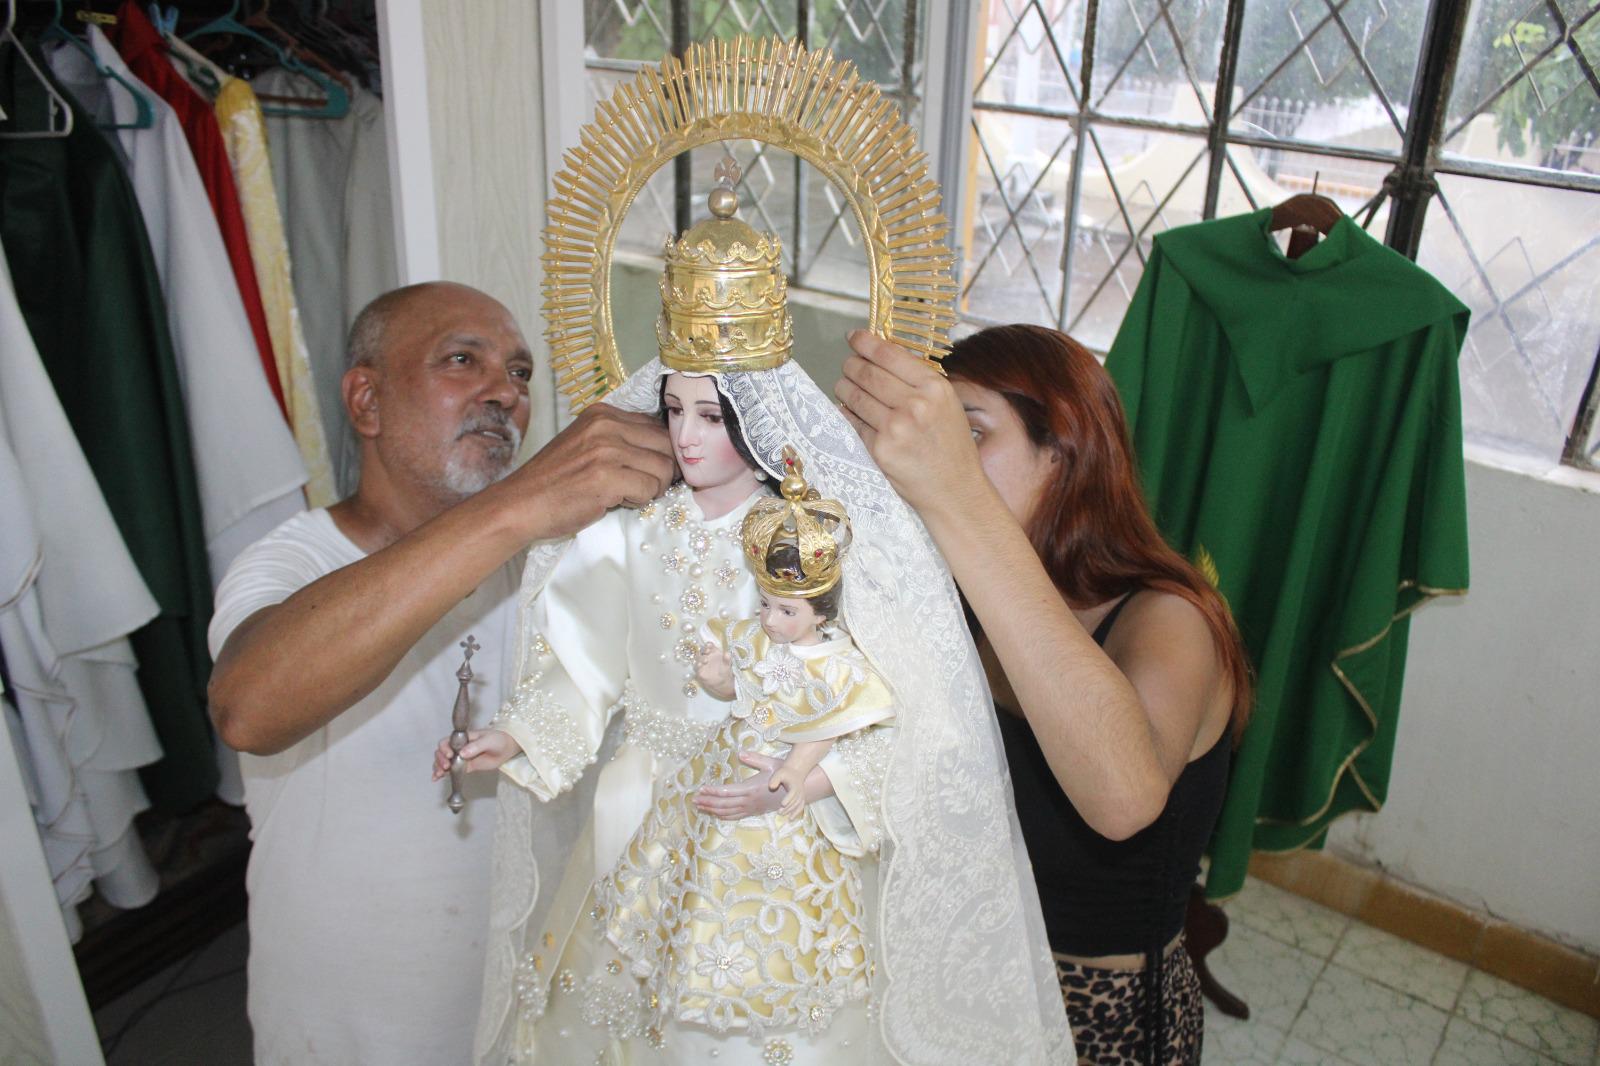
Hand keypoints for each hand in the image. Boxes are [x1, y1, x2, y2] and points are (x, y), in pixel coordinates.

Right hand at [431, 728, 520, 779]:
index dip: (445, 748)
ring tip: (439, 774)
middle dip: (440, 759)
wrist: (507, 747)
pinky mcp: (464, 767)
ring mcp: (460, 757)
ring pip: (443, 761)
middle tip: (446, 767)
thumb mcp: (488, 740)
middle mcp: (459, 747)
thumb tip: (462, 753)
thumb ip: (476, 746)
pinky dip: (441, 773)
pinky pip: (451, 770)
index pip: (447, 741)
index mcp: (463, 738)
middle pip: (442, 752)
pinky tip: (436, 778)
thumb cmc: (498, 739)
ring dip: (438, 767)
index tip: (450, 755)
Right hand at [508, 405, 675, 539]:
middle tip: (642, 486)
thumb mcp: (586, 445)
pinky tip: (616, 501)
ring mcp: (606, 449)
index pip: (657, 427)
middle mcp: (606, 425)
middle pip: (667, 445)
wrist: (520, 504)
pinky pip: (650, 489)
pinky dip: (639, 501)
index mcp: (603, 413)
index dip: (660, 453)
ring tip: (624, 494)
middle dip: (662, 471)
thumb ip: (620, 440)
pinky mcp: (606, 477)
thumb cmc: (554, 481)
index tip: (647, 470)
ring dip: (651, 488)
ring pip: (663, 469)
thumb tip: (666, 450)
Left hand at [692, 751, 786, 819]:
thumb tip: (740, 753)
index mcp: (751, 788)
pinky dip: (723, 816)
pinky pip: (735, 816)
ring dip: (712, 809)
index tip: (701, 789)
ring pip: (728, 812)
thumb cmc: (784, 774)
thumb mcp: (771, 763)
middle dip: (708, 802)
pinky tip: (715, 814)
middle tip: (694, 800)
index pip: (727, 792)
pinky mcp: (754, 811)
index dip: (712, 791)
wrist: (797, 790)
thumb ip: (755, 759)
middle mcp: (749, 801)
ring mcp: (751, 808)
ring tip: (700, 806)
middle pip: (724, 804)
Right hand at [695, 642, 734, 699]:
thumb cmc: (725, 671)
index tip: (709, 645)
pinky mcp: (699, 671)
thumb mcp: (728, 665)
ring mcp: (702, 663)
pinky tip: (701, 666)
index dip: (708, 645)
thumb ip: (727, 659)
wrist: (723, 683)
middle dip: (704, 650)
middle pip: (702, 650)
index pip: (709, 646)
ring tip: (705, 660)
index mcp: (714, 652)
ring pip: (698, 658)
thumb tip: (727, 653)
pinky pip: (696, 668)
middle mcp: (707, 656)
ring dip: (700, 658)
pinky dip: (697, 666)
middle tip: (707, 652)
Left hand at [768, 765, 807, 817]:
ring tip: (781, 815)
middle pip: (794, 801)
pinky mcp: (801, 798)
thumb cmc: (785, 773)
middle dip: (787, 808)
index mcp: (794, 786)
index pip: (792, 793)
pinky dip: (796, 813)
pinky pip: (800, 807)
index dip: (788, 799)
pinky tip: (790, 819)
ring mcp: (801, 796)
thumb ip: (774, 780)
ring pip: (797, 805)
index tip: (782, 804)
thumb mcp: (779, 773)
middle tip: (779, 812)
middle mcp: (799, 792)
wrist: (796, 771)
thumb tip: (771, 787)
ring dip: (790, 811)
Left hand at [833, 330, 985, 514]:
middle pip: (867, 373)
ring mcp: (895, 428)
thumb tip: (880, 356)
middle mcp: (915, 404)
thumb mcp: (946, 404)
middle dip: (851, 365)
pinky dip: (847, 414)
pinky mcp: (880, 450)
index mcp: (934, 387)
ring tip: (844, 386)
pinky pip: (853, 423)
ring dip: (844, 388)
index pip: (889, 355)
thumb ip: (917, 381)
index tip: (854, 337)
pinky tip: (849, 411)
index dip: (866, 342)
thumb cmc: (950, 446)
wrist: (954, 490)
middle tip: (847, 365)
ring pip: (855, 396)